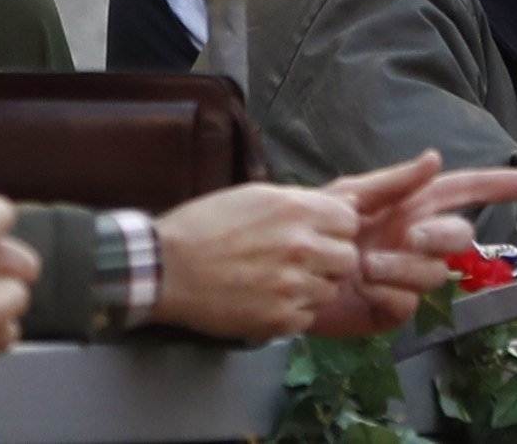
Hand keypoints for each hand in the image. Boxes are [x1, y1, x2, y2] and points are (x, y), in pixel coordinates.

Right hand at [152, 182, 360, 341]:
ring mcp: (294, 287)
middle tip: (300, 260)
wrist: (166, 268)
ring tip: (277, 280)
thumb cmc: (204, 225)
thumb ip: (303, 199)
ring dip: (312, 287)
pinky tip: (266, 298)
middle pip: (348, 258)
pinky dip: (293, 310)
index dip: (334, 228)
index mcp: (294, 210)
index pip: (349, 221)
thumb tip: (350, 202)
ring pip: (330, 290)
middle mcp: (301, 247)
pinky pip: (309, 316)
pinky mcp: (282, 319)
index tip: (316, 233)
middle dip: (329, 259)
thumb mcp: (251, 197)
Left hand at [307, 153, 516, 335]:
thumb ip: (393, 181)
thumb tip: (435, 157)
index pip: (462, 191)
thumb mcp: (347, 195)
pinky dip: (386, 293)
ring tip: (363, 264)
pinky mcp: (395, 309)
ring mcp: (409, 276)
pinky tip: (362, 287)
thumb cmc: (313, 224)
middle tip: (408, 235)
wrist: (283, 268)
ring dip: (401, 267)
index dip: (497, 186)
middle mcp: (417, 240)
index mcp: (409, 206)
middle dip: (439, 236)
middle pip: (459, 236)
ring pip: (434, 272)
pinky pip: (409, 302)